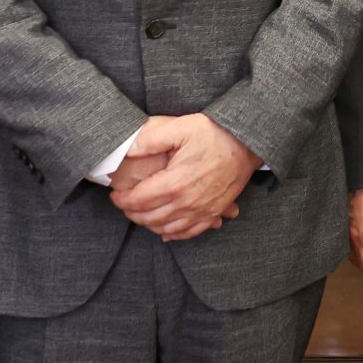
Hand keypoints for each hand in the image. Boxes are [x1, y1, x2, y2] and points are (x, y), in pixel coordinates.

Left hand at [110, 114, 253, 240]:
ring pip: (166, 228)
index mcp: (175, 182)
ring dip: (148, 224)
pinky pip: (188, 232)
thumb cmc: (214, 134)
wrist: (247, 144)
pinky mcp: (213, 213)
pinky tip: (164, 230)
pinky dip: (172, 234)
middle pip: (149, 217)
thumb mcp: (181, 128)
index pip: (139, 200)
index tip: (115, 194)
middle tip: (124, 204)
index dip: (122, 200)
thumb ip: (151, 139)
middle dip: (132, 213)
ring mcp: (201, 211)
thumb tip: (128, 150)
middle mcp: (187, 202)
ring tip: (140, 214)